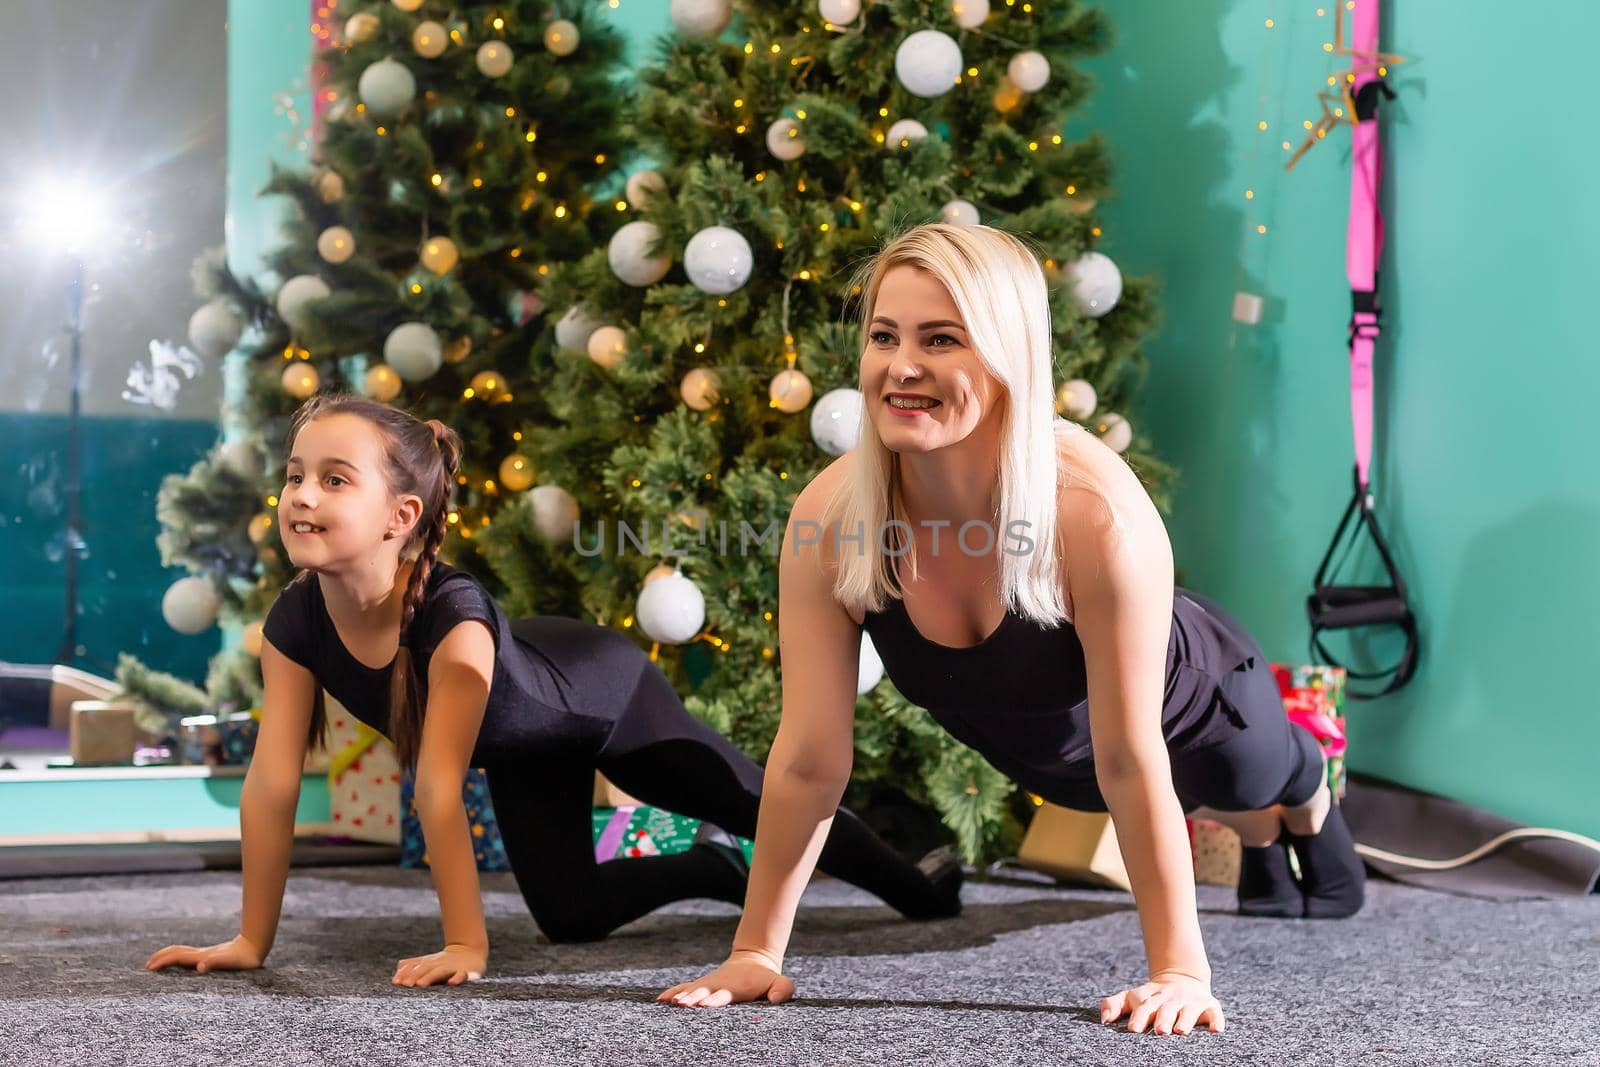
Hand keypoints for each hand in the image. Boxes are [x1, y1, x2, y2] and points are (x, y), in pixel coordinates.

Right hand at [145, 934, 263, 973]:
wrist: (255, 946)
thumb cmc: (243, 958)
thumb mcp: (230, 962)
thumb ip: (215, 963)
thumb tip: (200, 967)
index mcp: (201, 957)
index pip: (177, 957)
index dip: (163, 961)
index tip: (150, 968)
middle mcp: (201, 954)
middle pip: (176, 952)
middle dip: (161, 957)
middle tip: (147, 966)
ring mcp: (205, 954)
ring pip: (182, 952)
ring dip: (168, 956)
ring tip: (158, 963)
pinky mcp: (211, 956)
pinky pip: (189, 956)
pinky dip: (179, 958)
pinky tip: (180, 963)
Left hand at [392, 943, 485, 986]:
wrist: (470, 951)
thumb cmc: (444, 962)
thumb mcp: (427, 962)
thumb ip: (411, 966)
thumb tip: (395, 975)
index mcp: (429, 963)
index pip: (415, 967)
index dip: (405, 974)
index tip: (396, 982)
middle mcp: (439, 964)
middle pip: (425, 969)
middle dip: (415, 976)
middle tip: (406, 984)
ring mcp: (452, 968)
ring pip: (440, 972)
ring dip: (430, 977)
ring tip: (421, 984)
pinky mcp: (466, 972)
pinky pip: (462, 975)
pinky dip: (457, 978)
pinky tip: (451, 983)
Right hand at [657, 949, 795, 1007]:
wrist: (753, 960)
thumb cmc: (766, 978)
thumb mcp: (780, 983)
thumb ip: (782, 990)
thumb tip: (775, 1000)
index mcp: (735, 988)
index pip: (722, 995)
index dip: (714, 999)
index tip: (704, 1003)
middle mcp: (718, 986)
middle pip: (703, 992)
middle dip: (693, 998)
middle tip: (682, 1003)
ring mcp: (708, 985)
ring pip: (692, 990)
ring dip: (680, 995)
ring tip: (669, 1002)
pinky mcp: (701, 986)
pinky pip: (685, 988)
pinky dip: (673, 992)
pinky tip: (660, 1000)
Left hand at [1099, 971, 1224, 1034]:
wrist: (1182, 978)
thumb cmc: (1152, 997)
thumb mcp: (1132, 997)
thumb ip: (1114, 1005)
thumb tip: (1103, 1020)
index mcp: (1151, 998)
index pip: (1143, 1007)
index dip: (1138, 1017)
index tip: (1132, 1029)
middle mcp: (1171, 999)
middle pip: (1166, 1009)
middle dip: (1162, 1019)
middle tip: (1159, 1031)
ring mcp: (1191, 1002)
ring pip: (1188, 1011)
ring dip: (1185, 1019)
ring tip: (1181, 1030)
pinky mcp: (1209, 1005)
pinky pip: (1214, 1012)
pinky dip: (1216, 1020)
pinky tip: (1216, 1030)